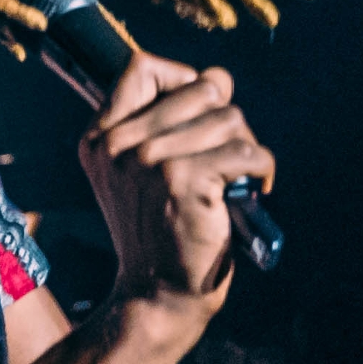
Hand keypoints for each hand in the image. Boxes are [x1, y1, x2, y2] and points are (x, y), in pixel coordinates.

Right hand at [79, 54, 270, 311]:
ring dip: (247, 146)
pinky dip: (261, 169)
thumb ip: (160, 126)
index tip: (200, 113)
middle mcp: (118, 144)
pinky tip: (255, 188)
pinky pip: (245, 151)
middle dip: (227, 118)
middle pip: (200, 88)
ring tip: (239, 178)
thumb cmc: (159, 234)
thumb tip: (217, 80)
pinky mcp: (182, 180)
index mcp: (100, 138)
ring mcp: (147, 161)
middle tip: (230, 155)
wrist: (157, 296)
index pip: (141, 67)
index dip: (183, 79)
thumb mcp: (137, 176)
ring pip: (229, 118)